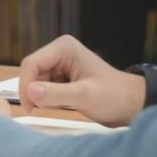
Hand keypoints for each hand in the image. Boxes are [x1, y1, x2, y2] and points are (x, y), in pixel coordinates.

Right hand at [17, 35, 145, 126]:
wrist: (130, 105)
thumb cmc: (115, 96)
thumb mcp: (85, 96)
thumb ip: (56, 94)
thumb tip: (31, 92)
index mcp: (64, 48)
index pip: (31, 63)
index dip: (26, 85)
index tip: (30, 106)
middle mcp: (59, 53)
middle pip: (31, 73)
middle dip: (35, 92)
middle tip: (47, 108)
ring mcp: (59, 65)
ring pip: (35, 82)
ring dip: (42, 97)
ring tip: (64, 104)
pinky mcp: (60, 78)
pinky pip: (42, 89)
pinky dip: (48, 100)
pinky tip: (64, 104)